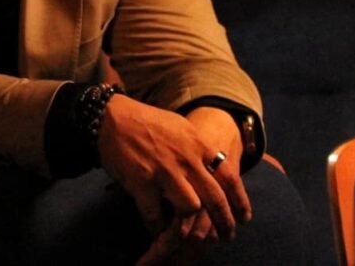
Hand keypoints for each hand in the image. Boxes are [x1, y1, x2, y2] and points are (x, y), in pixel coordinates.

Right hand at [96, 97, 249, 263]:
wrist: (112, 117)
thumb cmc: (146, 121)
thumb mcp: (181, 127)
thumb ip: (199, 148)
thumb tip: (216, 165)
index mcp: (198, 144)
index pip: (230, 177)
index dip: (240, 201)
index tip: (243, 218)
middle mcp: (186, 159)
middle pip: (215, 199)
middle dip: (224, 223)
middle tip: (226, 237)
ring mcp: (164, 171)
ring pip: (190, 209)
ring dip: (189, 225)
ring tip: (189, 235)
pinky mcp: (142, 182)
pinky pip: (156, 215)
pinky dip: (157, 227)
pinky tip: (156, 230)